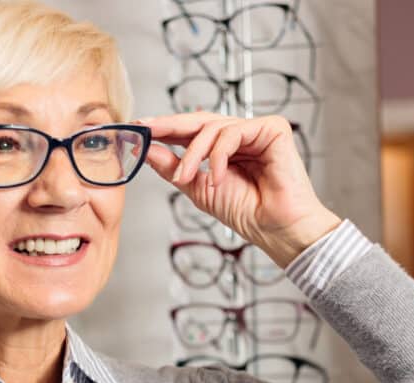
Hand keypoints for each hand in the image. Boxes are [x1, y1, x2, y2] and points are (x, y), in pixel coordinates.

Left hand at [140, 113, 340, 267]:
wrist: (275, 229)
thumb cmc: (246, 212)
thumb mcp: (197, 188)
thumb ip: (173, 167)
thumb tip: (146, 148)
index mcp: (224, 149)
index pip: (191, 131)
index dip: (165, 129)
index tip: (138, 128)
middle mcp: (241, 136)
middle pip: (200, 121)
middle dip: (169, 126)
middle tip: (145, 128)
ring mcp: (257, 131)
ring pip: (213, 127)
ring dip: (193, 153)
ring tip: (186, 177)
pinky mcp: (273, 128)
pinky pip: (233, 132)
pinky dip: (219, 156)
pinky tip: (217, 179)